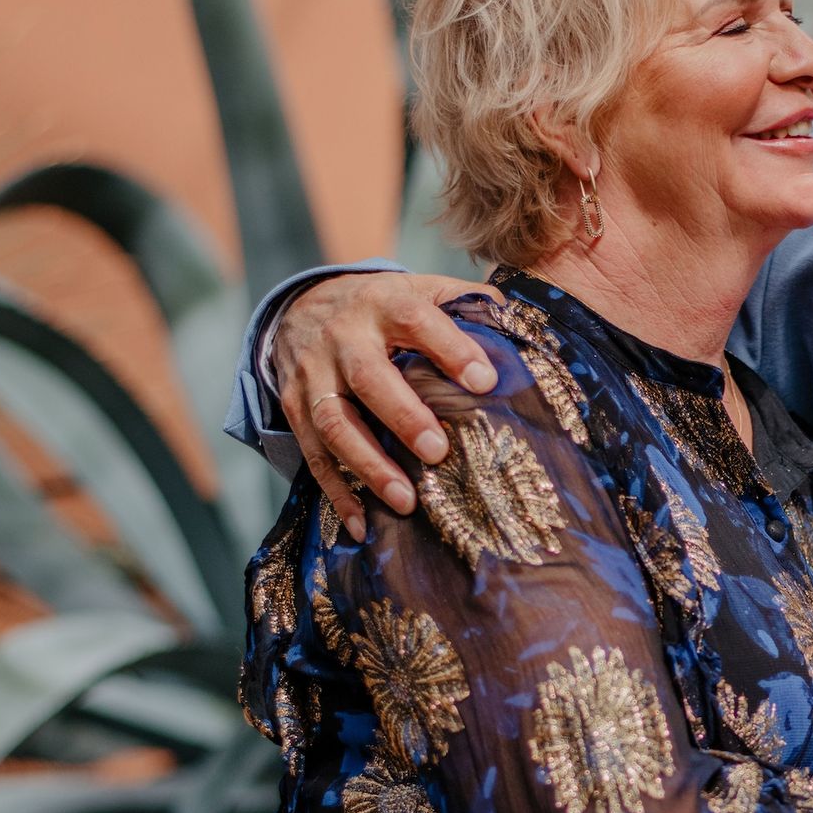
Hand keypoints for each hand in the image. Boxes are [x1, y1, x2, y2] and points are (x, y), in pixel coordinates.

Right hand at [274, 272, 494, 535]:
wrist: (302, 306)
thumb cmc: (382, 307)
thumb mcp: (420, 290)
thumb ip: (466, 304)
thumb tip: (517, 328)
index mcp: (383, 303)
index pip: (416, 321)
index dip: (450, 349)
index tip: (485, 382)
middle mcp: (342, 337)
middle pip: (368, 377)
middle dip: (402, 416)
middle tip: (438, 452)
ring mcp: (313, 374)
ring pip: (334, 421)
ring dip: (368, 465)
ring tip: (406, 501)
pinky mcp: (295, 407)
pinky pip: (313, 453)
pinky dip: (336, 491)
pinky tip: (361, 522)